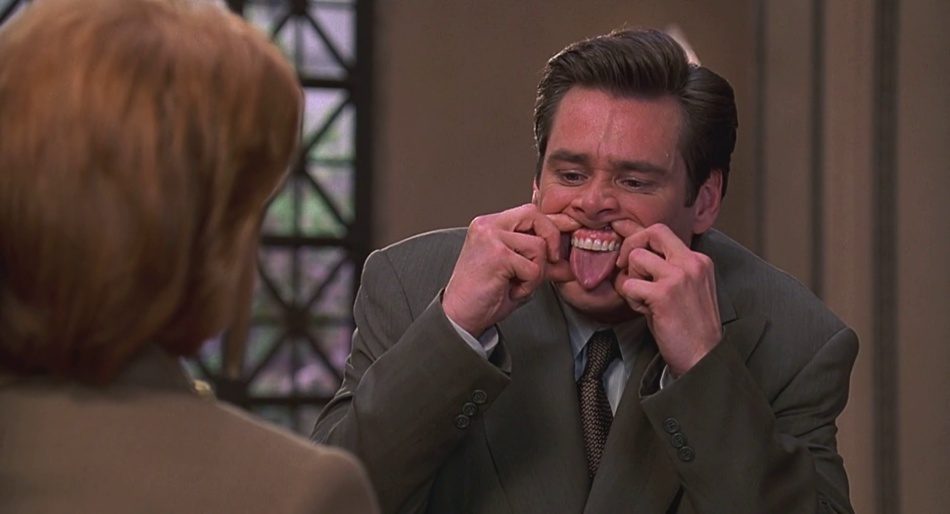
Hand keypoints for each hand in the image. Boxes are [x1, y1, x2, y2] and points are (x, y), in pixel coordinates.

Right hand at [443, 204, 579, 335]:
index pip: (529, 212)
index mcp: (490, 224)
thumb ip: (540, 261)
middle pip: (536, 216)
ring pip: (538, 246)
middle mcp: (488, 225)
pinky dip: (529, 284)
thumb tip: (567, 262)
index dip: (553, 223)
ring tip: (518, 284)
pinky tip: (511, 290)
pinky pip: (534, 267)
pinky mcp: (497, 255)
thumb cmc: (484, 294)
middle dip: (551, 239)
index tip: (571, 228)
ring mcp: (491, 238)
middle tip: (551, 261)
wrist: (460, 316)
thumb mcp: (518, 272)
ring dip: (536, 272)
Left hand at [613, 222, 721, 376]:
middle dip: (631, 245)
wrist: (703, 357)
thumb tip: (633, 253)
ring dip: (631, 279)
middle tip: (624, 267)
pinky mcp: (664, 294)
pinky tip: (645, 311)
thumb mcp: (683, 289)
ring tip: (643, 299)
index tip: (628, 255)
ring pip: (636, 257)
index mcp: (698, 261)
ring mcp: (678, 277)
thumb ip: (665, 269)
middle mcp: (691, 263)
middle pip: (652, 232)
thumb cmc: (690, 328)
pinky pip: (629, 285)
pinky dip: (631, 299)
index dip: (640, 239)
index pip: (662, 232)